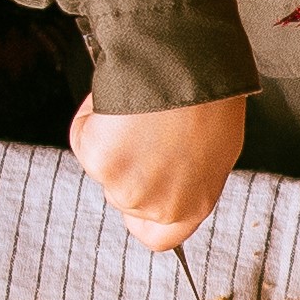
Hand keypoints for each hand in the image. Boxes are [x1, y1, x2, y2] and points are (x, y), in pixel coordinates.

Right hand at [69, 95, 245, 251]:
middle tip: (148, 128)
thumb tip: (170, 173)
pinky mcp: (98, 160)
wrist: (187, 63)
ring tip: (139, 111)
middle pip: (125, 197)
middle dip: (129, 164)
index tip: (143, 186)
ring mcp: (126, 186)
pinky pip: (84, 138)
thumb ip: (188, 175)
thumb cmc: (209, 95)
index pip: (156, 236)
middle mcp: (159, 205)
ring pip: (102, 168)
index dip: (144, 213)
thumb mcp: (215, 147)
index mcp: (193, 205)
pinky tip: (118, 102)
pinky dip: (93, 117)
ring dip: (111, 139)